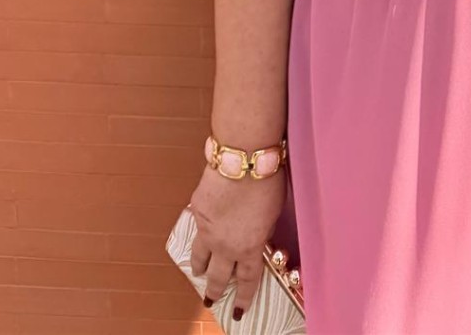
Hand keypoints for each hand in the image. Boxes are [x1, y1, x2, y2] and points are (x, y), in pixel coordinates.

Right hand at [188, 163, 285, 318]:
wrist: (243, 160)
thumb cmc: (266, 182)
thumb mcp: (273, 214)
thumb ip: (263, 231)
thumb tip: (257, 236)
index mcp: (249, 248)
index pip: (246, 280)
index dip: (242, 297)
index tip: (238, 310)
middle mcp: (225, 245)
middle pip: (218, 276)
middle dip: (214, 290)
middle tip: (210, 300)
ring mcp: (207, 229)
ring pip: (200, 257)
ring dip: (199, 267)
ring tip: (198, 272)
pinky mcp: (197, 211)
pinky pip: (196, 229)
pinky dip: (198, 235)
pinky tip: (198, 234)